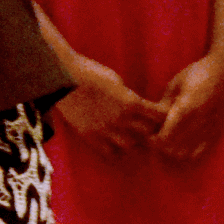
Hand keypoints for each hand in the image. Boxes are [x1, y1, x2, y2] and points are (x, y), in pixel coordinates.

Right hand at [54, 54, 168, 156]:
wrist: (60, 76)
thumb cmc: (89, 71)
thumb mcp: (115, 79)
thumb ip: (127, 96)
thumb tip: (135, 105)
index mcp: (130, 102)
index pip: (158, 116)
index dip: (162, 116)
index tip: (160, 115)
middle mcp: (122, 119)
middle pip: (148, 133)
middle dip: (150, 129)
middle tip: (148, 127)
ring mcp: (106, 129)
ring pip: (130, 145)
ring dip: (133, 140)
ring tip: (130, 136)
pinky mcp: (90, 135)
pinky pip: (109, 152)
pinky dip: (115, 150)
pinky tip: (114, 145)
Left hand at [149, 50, 223, 160]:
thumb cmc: (197, 75)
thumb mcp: (175, 85)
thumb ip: (164, 104)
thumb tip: (149, 120)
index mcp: (187, 108)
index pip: (166, 135)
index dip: (152, 140)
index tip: (144, 134)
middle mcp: (200, 123)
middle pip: (175, 149)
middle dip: (159, 147)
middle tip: (149, 139)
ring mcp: (210, 131)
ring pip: (187, 154)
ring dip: (172, 152)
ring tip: (162, 142)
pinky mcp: (216, 134)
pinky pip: (200, 152)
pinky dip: (187, 154)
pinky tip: (178, 146)